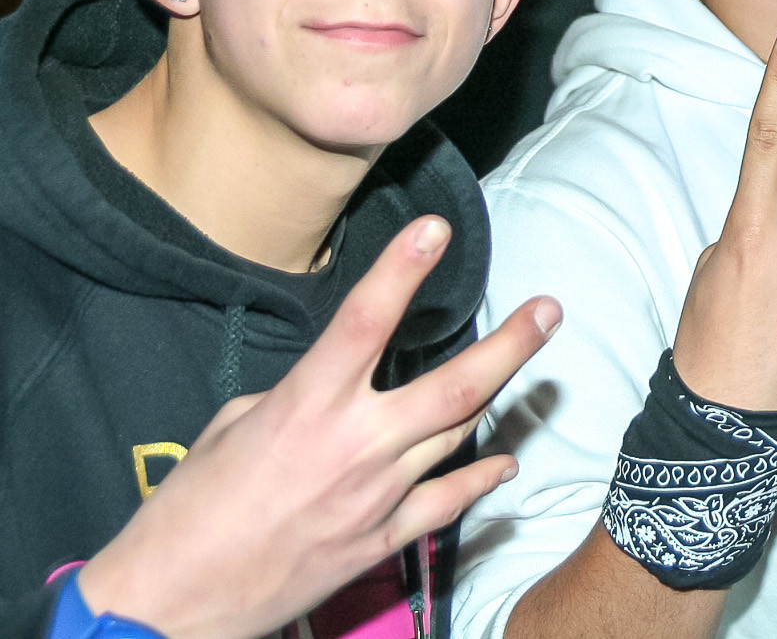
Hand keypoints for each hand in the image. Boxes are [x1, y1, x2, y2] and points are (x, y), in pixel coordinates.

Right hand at [78, 217, 560, 638]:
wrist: (172, 604)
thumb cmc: (188, 511)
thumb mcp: (232, 427)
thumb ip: (298, 396)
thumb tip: (333, 388)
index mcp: (306, 406)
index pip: (365, 321)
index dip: (402, 270)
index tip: (435, 228)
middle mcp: (356, 446)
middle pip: (455, 385)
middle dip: (511, 343)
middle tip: (549, 310)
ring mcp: (377, 495)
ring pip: (458, 435)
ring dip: (499, 399)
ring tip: (534, 370)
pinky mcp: (381, 539)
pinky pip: (448, 501)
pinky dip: (480, 478)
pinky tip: (504, 462)